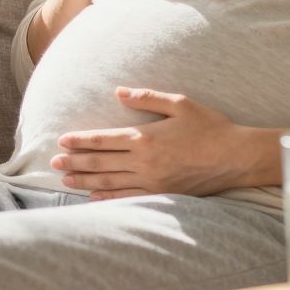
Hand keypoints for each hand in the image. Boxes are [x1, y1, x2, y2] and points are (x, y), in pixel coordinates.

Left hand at [50, 88, 250, 199]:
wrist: (235, 157)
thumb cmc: (209, 127)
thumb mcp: (180, 103)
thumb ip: (146, 98)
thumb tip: (118, 92)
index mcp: (146, 137)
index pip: (104, 139)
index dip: (80, 140)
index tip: (62, 141)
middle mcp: (144, 162)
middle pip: (101, 162)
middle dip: (75, 162)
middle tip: (53, 164)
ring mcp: (152, 181)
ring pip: (110, 181)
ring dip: (85, 180)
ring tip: (65, 180)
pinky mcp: (162, 194)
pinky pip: (128, 197)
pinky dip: (108, 196)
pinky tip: (93, 195)